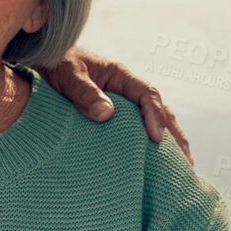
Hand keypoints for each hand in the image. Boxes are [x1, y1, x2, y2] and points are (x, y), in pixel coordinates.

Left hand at [45, 47, 191, 161]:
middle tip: (186, 161)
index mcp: (120, 75)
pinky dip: (149, 143)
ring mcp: (123, 101)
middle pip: (159, 110)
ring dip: (169, 141)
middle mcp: (127, 88)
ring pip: (153, 120)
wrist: (44, 63)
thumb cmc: (56, 65)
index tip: (157, 139)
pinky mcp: (116, 114)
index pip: (147, 95)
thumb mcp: (68, 76)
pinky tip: (156, 161)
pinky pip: (138, 128)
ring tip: (182, 166)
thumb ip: (84, 93)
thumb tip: (107, 113)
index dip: (155, 116)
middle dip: (175, 135)